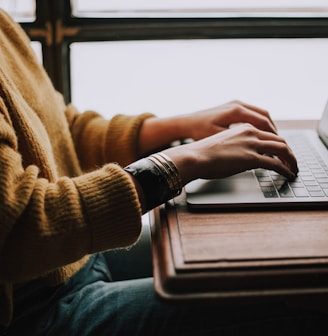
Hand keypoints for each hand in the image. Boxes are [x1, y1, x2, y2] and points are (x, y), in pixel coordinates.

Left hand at [138, 100, 276, 156]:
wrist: (185, 123)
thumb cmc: (199, 132)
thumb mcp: (219, 138)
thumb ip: (238, 142)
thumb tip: (257, 149)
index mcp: (236, 111)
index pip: (263, 122)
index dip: (274, 136)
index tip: (280, 147)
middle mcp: (238, 104)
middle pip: (265, 116)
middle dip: (274, 132)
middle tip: (280, 145)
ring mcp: (235, 104)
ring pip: (260, 114)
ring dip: (268, 127)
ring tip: (272, 141)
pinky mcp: (232, 106)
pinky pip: (252, 113)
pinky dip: (259, 123)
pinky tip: (259, 134)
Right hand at [163, 123, 297, 184]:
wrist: (194, 156)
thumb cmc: (203, 151)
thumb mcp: (222, 142)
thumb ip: (236, 145)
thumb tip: (241, 155)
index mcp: (243, 127)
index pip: (268, 133)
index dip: (278, 143)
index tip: (281, 151)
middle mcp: (250, 132)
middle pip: (279, 139)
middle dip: (288, 151)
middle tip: (291, 160)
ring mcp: (252, 144)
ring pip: (282, 149)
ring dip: (291, 159)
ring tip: (293, 168)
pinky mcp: (251, 158)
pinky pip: (276, 163)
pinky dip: (285, 169)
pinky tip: (288, 174)